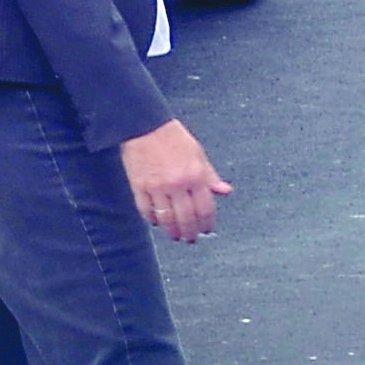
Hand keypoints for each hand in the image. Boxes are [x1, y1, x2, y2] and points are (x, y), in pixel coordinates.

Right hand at [120, 119, 231, 243]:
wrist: (145, 126)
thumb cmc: (174, 138)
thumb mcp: (198, 154)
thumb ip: (210, 176)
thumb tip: (225, 191)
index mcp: (196, 175)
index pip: (205, 208)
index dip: (207, 223)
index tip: (207, 230)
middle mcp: (178, 183)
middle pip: (187, 218)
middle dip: (190, 233)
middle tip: (190, 239)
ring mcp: (157, 186)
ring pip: (167, 219)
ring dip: (172, 231)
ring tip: (175, 236)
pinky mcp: (140, 186)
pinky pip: (147, 211)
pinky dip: (152, 220)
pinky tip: (157, 223)